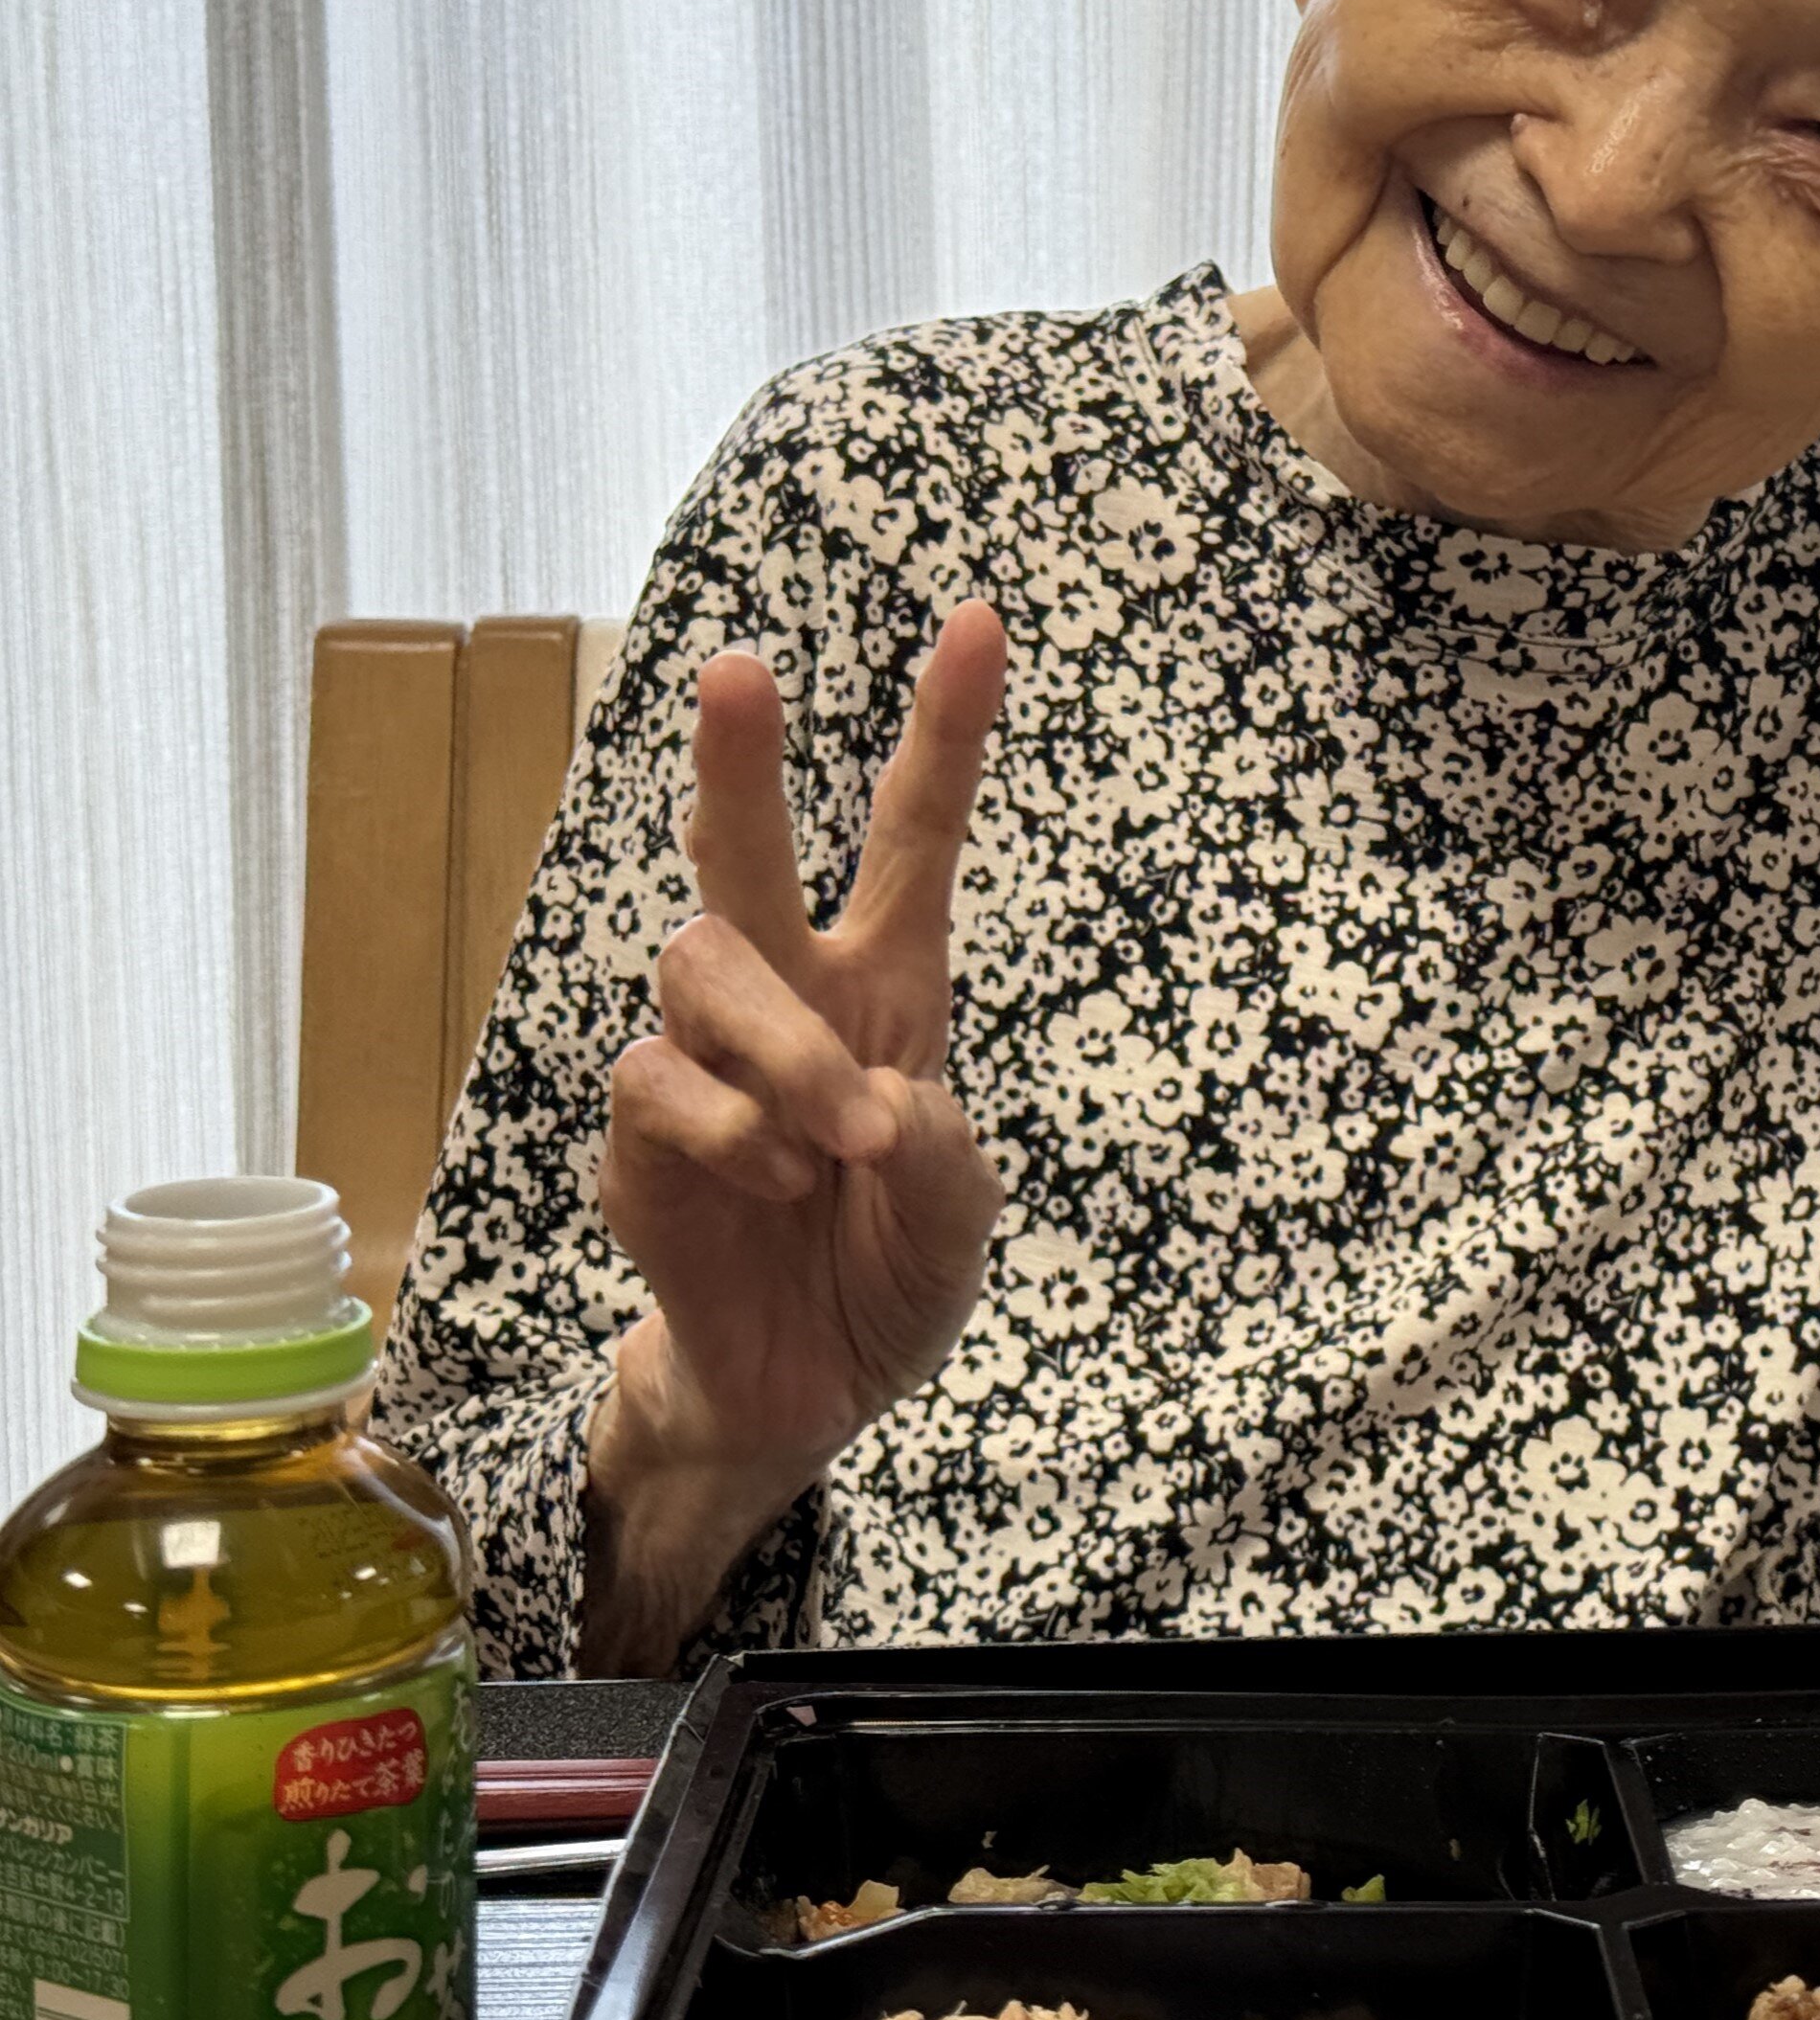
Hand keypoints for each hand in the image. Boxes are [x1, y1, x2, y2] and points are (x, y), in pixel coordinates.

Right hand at [581, 601, 1007, 1667]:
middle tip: (742, 670)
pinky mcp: (639, 1134)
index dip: (944, 733)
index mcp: (891, 993)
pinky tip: (770, 1181)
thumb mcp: (958, 1227)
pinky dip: (728, 1131)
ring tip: (830, 1145)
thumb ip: (939, 1164)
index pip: (911, 839)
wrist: (801, 1398)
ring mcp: (705, 1061)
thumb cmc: (885, 1281)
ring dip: (779, 1051)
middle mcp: (791, 1001)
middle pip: (750, 853)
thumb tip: (877, 1107)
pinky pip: (658, 1083)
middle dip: (744, 757)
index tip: (980, 621)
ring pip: (705, 968)